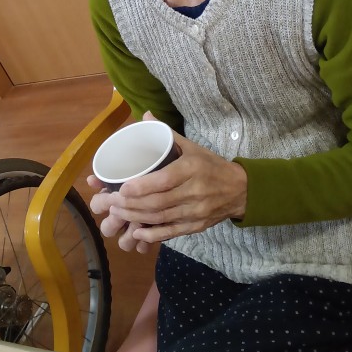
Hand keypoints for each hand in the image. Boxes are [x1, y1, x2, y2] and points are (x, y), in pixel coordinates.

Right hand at [87, 174, 151, 253]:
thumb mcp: (131, 174)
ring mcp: (132, 230)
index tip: (113, 196)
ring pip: (123, 243)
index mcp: (111, 201)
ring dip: (130, 235)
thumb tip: (90, 180)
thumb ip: (108, 177)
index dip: (102, 203)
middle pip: (107, 229)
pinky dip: (144, 243)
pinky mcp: (147, 237)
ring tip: (140, 224)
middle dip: (115, 222)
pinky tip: (150, 234)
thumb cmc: (146, 178)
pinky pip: (141, 247)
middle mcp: (119, 218)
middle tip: (126, 212)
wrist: (171, 188)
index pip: (96, 206)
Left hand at [107, 111, 246, 244]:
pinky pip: (172, 232)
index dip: (141, 187)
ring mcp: (196, 211)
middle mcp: (194, 191)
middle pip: (158, 202)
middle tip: (110, 202)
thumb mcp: (192, 147)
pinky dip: (153, 236)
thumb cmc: (210, 165)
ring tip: (117, 213)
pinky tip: (137, 234)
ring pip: (162, 218)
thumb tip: (145, 115)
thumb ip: (167, 133)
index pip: (164, 180)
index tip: (121, 188)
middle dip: (131, 205)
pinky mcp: (197, 226)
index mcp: (192, 169)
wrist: (240, 190)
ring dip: (136, 218)